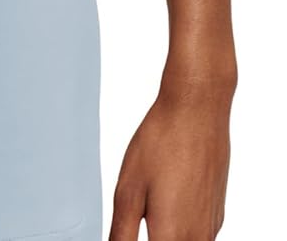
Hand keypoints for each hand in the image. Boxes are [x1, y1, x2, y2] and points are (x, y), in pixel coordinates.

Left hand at [108, 76, 233, 238]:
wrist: (198, 110)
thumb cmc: (163, 142)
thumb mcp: (127, 191)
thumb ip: (121, 234)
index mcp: (171, 237)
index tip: (125, 233)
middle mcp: (196, 239)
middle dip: (150, 237)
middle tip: (140, 215)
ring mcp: (210, 228)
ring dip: (165, 235)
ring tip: (151, 208)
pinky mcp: (216, 215)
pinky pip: (198, 236)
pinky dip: (180, 230)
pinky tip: (167, 204)